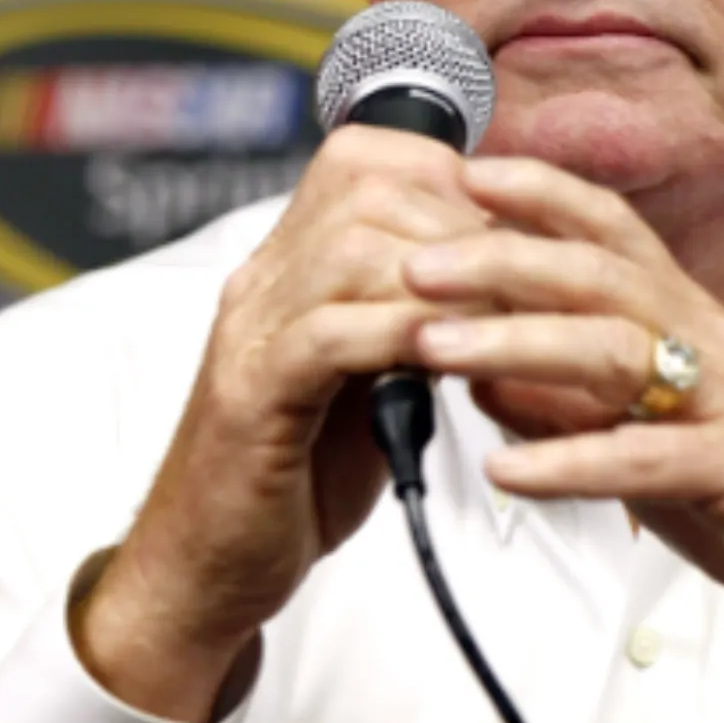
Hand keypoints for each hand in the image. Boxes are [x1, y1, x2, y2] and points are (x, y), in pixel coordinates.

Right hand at [72, 127, 492, 722]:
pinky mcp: (249, 394)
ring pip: (351, 251)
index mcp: (292, 259)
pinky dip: (397, 334)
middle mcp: (264, 277)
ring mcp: (250, 330)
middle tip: (515, 275)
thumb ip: (416, 309)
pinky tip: (442, 356)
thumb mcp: (374, 367)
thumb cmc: (306, 465)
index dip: (443, 176)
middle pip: (365, 190)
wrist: (208, 564)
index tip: (503, 225)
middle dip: (457, 225)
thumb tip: (503, 267)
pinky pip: (327, 334)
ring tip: (495, 315)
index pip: (362, 158)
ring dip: (440, 278)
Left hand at [405, 155, 723, 684]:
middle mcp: (709, 339)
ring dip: (519, 345)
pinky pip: (652, 459)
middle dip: (504, 259)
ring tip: (434, 350)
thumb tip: (478, 377)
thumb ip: (570, 399)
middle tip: (414, 263)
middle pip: (602, 273)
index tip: (465, 173)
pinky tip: (506, 471)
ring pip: (618, 350)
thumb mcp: (650, 429)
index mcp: (686, 316)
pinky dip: (574, 459)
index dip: (543, 194)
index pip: (612, 230)